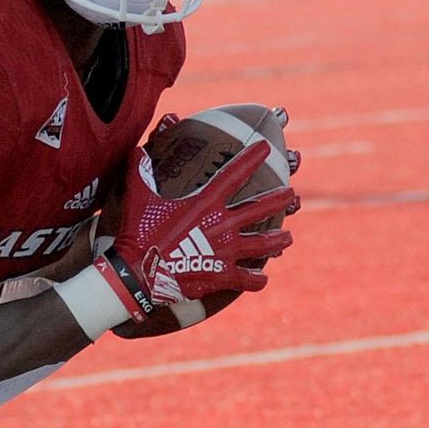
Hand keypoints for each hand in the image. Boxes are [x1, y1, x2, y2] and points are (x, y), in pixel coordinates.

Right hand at [97, 129, 297, 317]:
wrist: (139, 275)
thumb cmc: (138, 234)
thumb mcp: (137, 198)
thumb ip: (140, 171)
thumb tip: (137, 149)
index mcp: (206, 204)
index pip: (235, 174)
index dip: (252, 158)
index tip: (265, 147)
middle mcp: (223, 225)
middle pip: (261, 209)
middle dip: (279, 200)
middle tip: (291, 194)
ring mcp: (226, 252)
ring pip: (263, 244)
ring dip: (278, 240)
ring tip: (287, 238)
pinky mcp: (221, 276)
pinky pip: (247, 279)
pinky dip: (256, 280)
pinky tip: (262, 278)